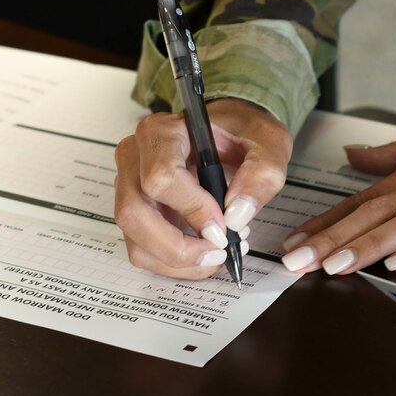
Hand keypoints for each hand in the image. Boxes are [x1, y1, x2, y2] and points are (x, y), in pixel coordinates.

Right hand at [115, 98, 292, 278]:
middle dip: (178, 246)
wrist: (230, 132)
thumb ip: (261, 174)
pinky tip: (202, 254)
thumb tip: (237, 215)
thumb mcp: (267, 142)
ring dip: (177, 261)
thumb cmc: (241, 133)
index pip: (160, 177)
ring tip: (215, 255)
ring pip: (135, 239)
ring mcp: (129, 185)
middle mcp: (135, 156)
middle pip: (134, 213)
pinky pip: (142, 250)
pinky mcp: (135, 210)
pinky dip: (173, 264)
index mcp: (162, 132)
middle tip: (217, 252)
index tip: (222, 227)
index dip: (191, 209)